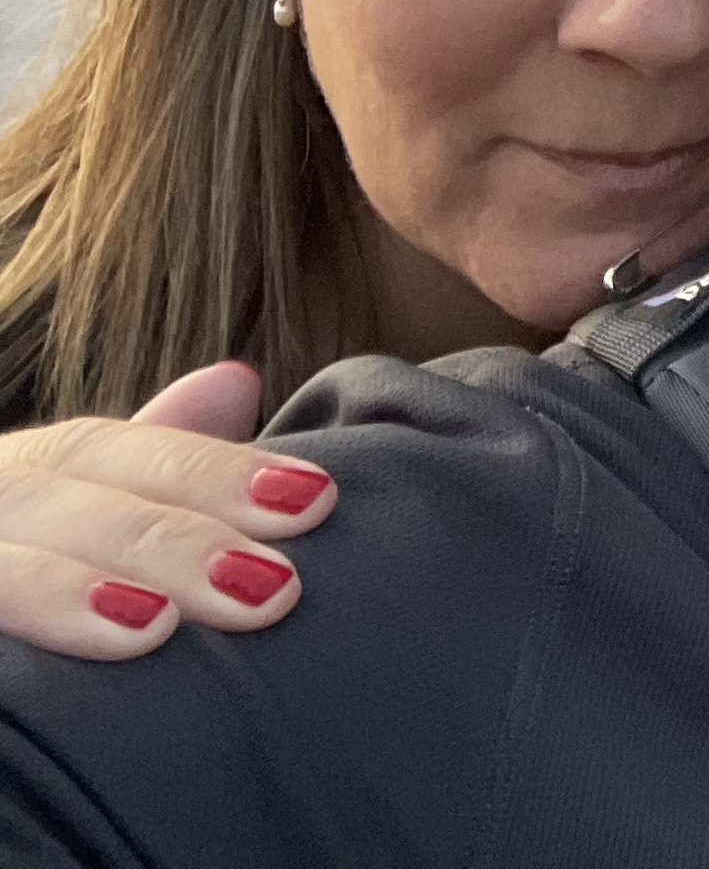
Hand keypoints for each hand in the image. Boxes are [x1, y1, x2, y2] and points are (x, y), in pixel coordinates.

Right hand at [0, 363, 333, 657]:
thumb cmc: (22, 563)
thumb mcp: (72, 508)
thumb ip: (150, 461)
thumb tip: (234, 380)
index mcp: (18, 472)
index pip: (111, 453)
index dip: (212, 472)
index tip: (315, 500)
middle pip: (53, 502)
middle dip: (163, 541)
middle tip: (269, 588)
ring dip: (60, 593)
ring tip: (150, 627)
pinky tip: (26, 692)